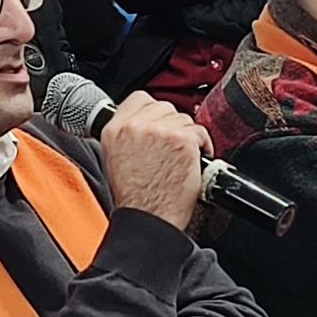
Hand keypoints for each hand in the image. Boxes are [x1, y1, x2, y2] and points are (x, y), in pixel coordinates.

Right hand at [100, 91, 212, 230]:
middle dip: (171, 124)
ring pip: (183, 118)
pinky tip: (193, 159)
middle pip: (164, 106)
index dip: (153, 111)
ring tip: (180, 156)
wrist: (149, 217)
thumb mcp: (114, 158)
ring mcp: (161, 131)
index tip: (159, 123)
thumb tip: (143, 124)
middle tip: (170, 145)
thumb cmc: (135, 198)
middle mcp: (136, 126)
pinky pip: (199, 131)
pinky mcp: (182, 141)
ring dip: (186, 135)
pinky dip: (202, 145)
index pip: (139, 98)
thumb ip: (126, 135)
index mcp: (115, 130)